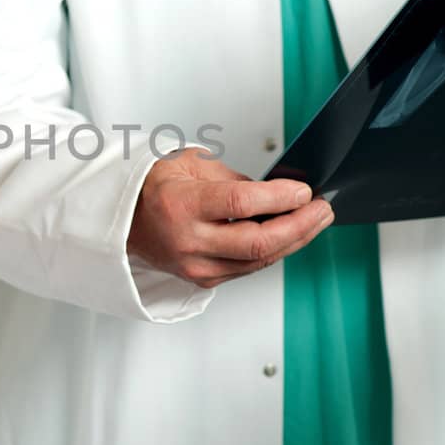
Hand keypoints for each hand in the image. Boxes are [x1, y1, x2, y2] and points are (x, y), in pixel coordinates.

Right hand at [128, 150, 333, 289]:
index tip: (304, 191)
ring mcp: (195, 265)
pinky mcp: (203, 279)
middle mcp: (187, 241)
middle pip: (258, 242)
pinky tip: (289, 236)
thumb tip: (278, 193)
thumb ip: (235, 181)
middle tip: (323, 209)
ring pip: (259, 261)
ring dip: (294, 241)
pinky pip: (248, 268)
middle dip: (300, 225)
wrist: (121, 219)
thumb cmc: (152, 187)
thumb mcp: (191, 166)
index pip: (240, 204)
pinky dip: (273, 251)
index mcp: (180, 205)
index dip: (279, 198)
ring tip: (315, 221)